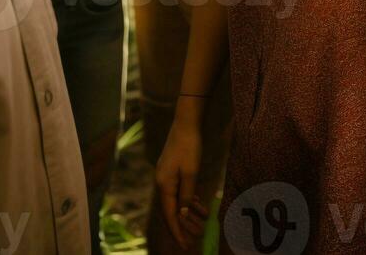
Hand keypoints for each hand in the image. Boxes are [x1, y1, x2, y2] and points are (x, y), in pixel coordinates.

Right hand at [157, 118, 208, 247]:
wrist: (186, 122)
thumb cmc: (189, 146)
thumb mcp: (190, 172)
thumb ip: (186, 195)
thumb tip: (183, 214)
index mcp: (164, 185)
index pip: (169, 214)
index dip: (177, 231)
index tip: (184, 245)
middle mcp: (162, 182)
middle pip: (172, 210)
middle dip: (184, 226)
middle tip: (195, 239)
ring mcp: (167, 176)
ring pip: (178, 201)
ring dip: (190, 213)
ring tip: (203, 224)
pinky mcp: (174, 170)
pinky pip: (181, 191)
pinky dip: (190, 200)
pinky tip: (200, 206)